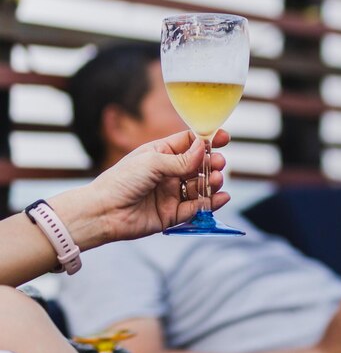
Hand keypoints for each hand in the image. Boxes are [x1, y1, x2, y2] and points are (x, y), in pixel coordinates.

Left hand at [82, 129, 229, 243]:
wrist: (103, 213)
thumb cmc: (120, 181)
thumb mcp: (152, 162)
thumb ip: (180, 159)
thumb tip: (203, 148)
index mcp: (161, 153)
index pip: (189, 143)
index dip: (207, 140)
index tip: (224, 138)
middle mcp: (169, 172)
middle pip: (199, 165)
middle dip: (211, 163)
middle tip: (218, 163)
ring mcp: (172, 193)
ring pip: (200, 186)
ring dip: (212, 182)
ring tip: (216, 180)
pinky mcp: (173, 213)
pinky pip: (197, 207)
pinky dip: (211, 203)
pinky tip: (221, 197)